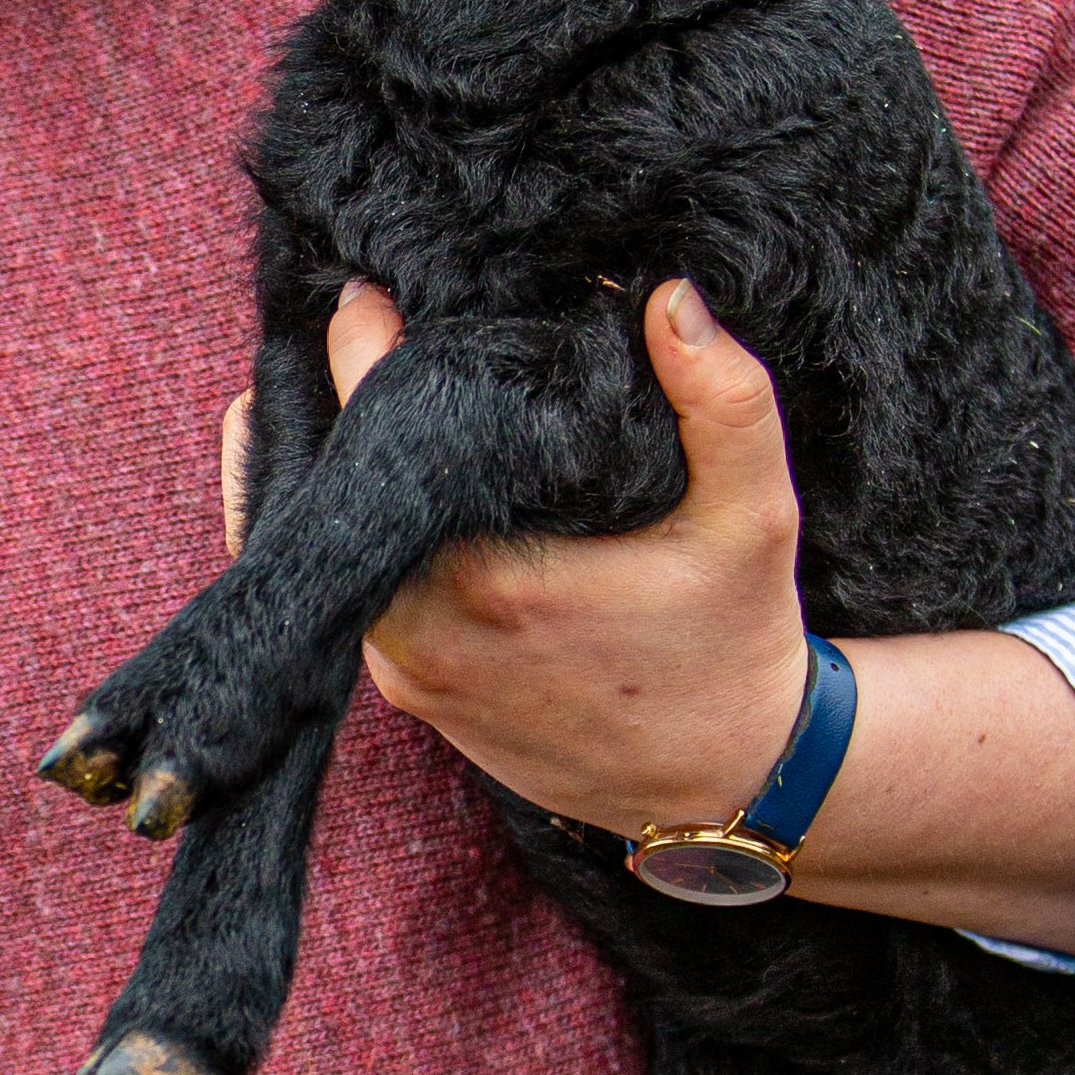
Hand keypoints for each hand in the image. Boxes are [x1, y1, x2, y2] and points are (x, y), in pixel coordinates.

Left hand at [222, 277, 1074, 960]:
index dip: (361, 351)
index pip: (378, 435)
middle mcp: (421, 629)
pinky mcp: (404, 693)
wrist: (726, 780)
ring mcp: (402, 669)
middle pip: (322, 489)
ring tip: (335, 382)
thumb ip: (724, 400)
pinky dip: (338, 529)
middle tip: (340, 326)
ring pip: (318, 546)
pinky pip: (340, 592)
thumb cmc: (737, 641)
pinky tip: (351, 469)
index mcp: (486, 577)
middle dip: (325, 403)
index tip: (364, 294)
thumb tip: (667, 297)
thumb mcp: (756, 516)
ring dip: (324, 464)